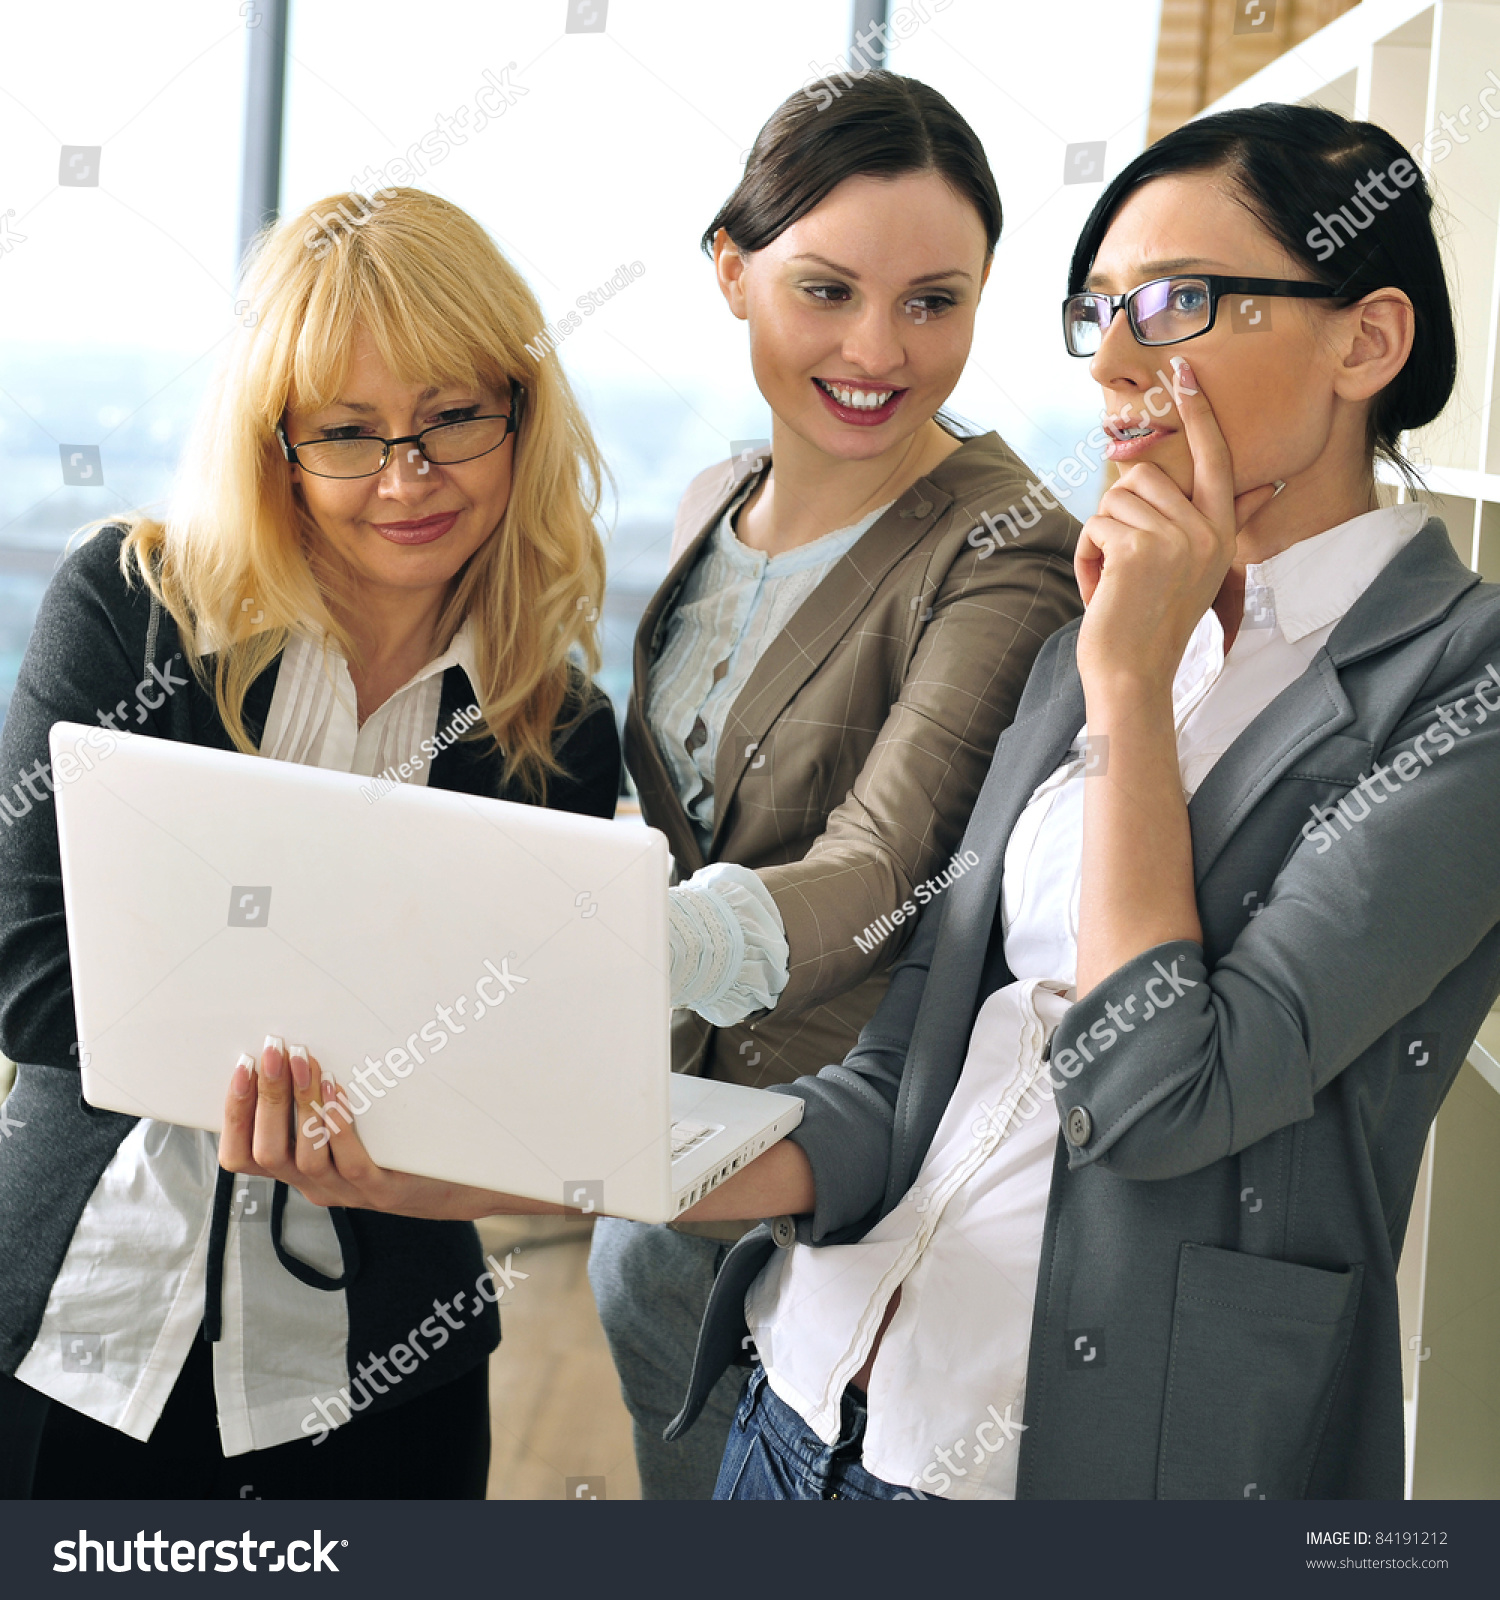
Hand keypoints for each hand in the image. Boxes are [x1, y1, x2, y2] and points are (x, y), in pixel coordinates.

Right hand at [218, 1038, 566, 1220]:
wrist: (459, 1183)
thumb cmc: (397, 1146)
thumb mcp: (348, 1128)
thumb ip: (316, 1101)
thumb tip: (293, 1044)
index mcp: (297, 1170)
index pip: (242, 1155)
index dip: (234, 1112)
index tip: (241, 1064)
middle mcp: (315, 1186)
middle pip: (267, 1151)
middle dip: (265, 1096)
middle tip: (272, 1049)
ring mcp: (347, 1192)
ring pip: (305, 1156)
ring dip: (300, 1103)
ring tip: (305, 1060)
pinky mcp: (383, 1191)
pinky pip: (352, 1162)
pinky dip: (338, 1125)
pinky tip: (338, 1089)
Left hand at [1075, 357, 1280, 697]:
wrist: (1133, 674)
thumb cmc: (1152, 626)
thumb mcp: (1196, 571)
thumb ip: (1219, 524)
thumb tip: (1263, 486)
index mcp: (1221, 533)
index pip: (1216, 459)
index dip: (1200, 413)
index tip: (1185, 368)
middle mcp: (1206, 532)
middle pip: (1145, 478)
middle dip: (1119, 515)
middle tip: (1122, 566)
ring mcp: (1175, 539)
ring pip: (1115, 501)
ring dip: (1100, 540)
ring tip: (1113, 582)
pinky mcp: (1139, 547)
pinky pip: (1096, 524)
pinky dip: (1086, 557)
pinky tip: (1100, 591)